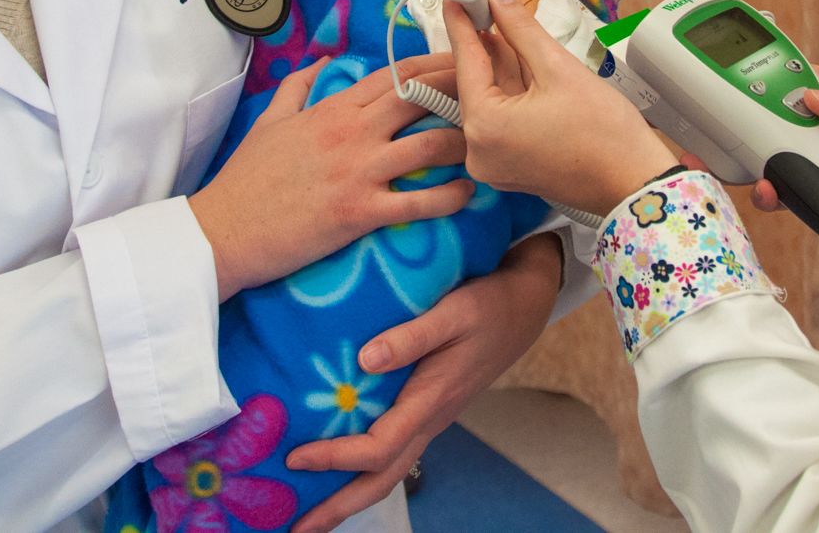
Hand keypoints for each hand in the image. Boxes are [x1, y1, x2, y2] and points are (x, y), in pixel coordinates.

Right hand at [189, 55, 472, 298]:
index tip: (465, 60)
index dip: (436, 64)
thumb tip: (321, 62)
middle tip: (492, 96)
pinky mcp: (360, 212)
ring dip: (465, 145)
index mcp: (333, 109)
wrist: (223, 230)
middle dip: (463, 91)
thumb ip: (298, 87)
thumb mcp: (269, 121)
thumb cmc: (246, 178)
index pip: (396, 74)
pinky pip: (420, 202)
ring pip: (430, 146)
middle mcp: (351, 133)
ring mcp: (358, 172)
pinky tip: (468, 194)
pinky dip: (451, 197)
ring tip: (486, 147)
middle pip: (422, 99)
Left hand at [285, 231, 563, 532]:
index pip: (379, 447)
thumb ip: (411, 335)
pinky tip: (338, 467)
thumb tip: (365, 360)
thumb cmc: (488, 306)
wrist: (523, 309)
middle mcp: (430, 419)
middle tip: (297, 528)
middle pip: (383, 479)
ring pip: (388, 470)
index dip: (336, 457)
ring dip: (349, 495)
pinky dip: (361, 468)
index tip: (295, 457)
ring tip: (311, 511)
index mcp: (432, 400)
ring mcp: (430, 419)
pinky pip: (392, 451)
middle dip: (340, 507)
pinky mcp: (427, 409)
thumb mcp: (453, 311)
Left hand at [448, 0, 675, 217]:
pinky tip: (522, 59)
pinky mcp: (511, 168)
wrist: (634, 182)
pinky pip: (502, 119)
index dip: (463, 23)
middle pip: (476, 83)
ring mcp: (494, 164)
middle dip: (485, 43)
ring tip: (506, 23)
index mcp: (484, 127)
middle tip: (486, 2)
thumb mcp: (558, 68)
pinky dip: (511, 90)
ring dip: (501, 64)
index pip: (467, 61)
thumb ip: (520, 28)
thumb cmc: (603, 129)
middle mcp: (478, 151)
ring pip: (491, 99)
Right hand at [751, 66, 818, 208]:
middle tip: (733, 139)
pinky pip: (794, 195)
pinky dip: (778, 197)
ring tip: (761, 179)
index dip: (765, 84)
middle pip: (774, 125)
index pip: (792, 83)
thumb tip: (815, 99)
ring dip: (759, 168)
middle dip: (748, 131)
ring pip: (777, 161)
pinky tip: (774, 197)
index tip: (742, 91)